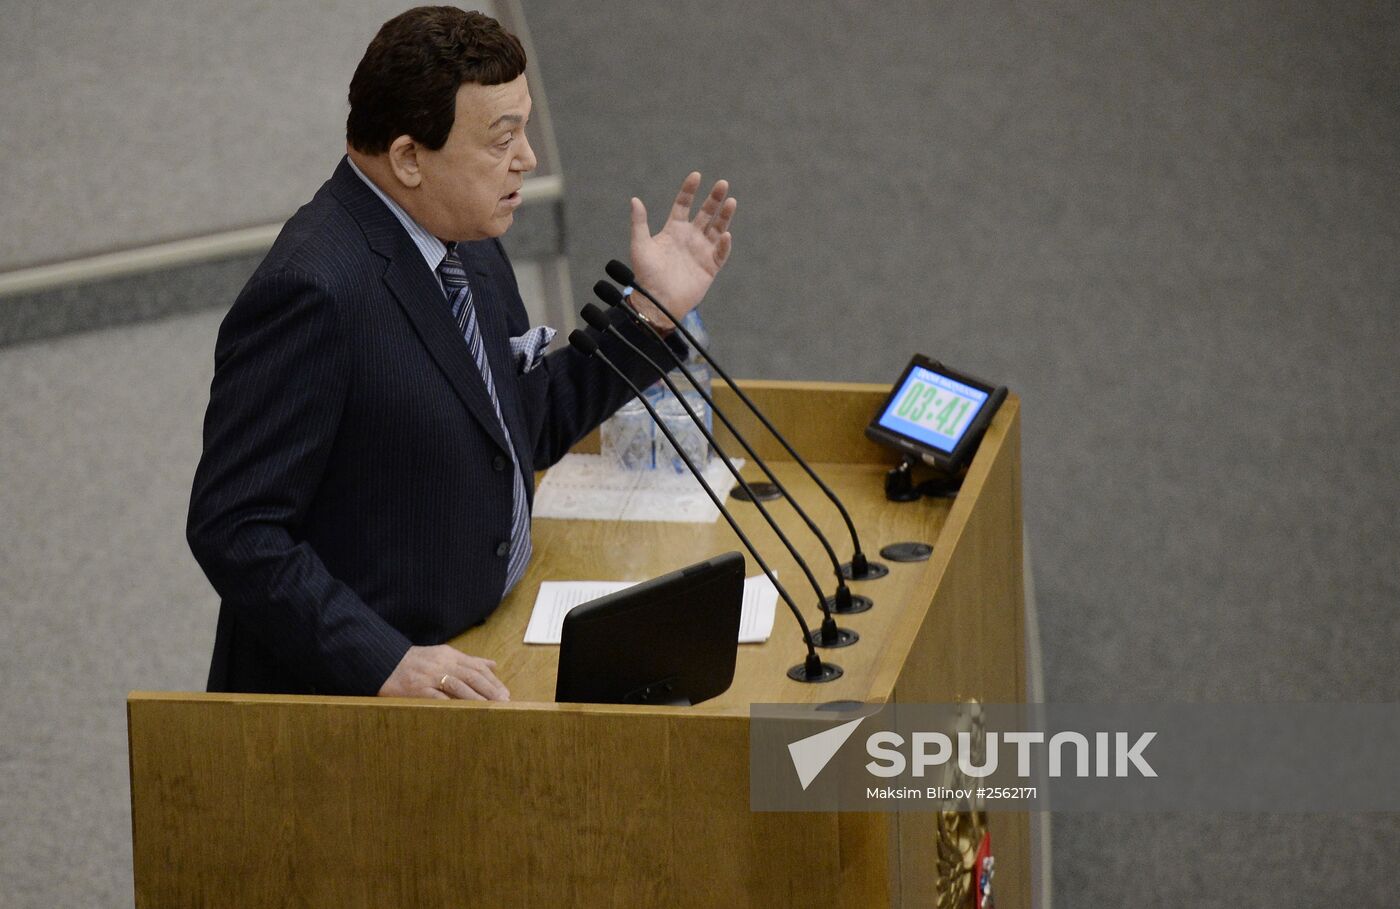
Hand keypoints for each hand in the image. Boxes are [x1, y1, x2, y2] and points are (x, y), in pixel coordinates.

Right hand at [378, 644, 509, 700]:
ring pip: (458, 686)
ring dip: (476, 699)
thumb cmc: (417, 661)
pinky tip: (463, 713)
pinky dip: (452, 705)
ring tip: (489, 709)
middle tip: (503, 703)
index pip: (477, 667)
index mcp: (450, 655)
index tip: (505, 693)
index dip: (493, 681)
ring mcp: (429, 676)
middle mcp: (442, 664)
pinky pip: (437, 698)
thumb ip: (468, 660)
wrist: (384, 662)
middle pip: (472, 676)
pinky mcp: (417, 689)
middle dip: (490, 690)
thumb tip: (492, 664)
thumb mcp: (443, 655)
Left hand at [628, 172, 736, 324]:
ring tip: (731, 201)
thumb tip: (634, 199)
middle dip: (714, 198)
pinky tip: (725, 234)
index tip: (696, 176)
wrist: (657, 300)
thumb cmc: (646, 275)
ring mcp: (701, 251)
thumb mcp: (640, 246)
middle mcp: (690, 237)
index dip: (689, 190)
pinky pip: (721, 253)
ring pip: (717, 228)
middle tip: (723, 184)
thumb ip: (639, 223)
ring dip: (725, 215)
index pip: (683, 204)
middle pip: (706, 213)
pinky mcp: (710, 267)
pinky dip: (724, 244)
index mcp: (674, 230)